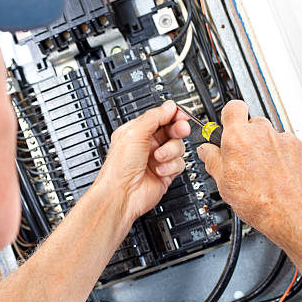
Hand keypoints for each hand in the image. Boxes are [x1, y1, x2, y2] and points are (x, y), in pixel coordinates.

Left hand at [92, 101, 190, 224]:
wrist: (122, 194)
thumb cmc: (119, 167)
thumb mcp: (134, 133)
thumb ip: (154, 117)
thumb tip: (169, 106)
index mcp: (137, 131)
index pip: (160, 117)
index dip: (172, 114)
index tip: (181, 114)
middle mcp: (148, 144)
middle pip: (173, 130)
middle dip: (178, 129)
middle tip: (181, 129)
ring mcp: (158, 159)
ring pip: (178, 146)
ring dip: (170, 151)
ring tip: (158, 158)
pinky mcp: (166, 173)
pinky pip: (180, 163)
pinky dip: (171, 166)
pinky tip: (160, 170)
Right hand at [196, 100, 301, 247]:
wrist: (291, 214)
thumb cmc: (258, 201)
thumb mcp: (223, 183)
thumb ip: (212, 159)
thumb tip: (206, 151)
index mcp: (238, 138)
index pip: (233, 107)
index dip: (230, 116)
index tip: (228, 126)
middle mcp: (262, 133)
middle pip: (252, 123)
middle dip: (247, 137)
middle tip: (244, 158)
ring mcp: (284, 139)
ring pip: (271, 136)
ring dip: (266, 148)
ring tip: (264, 172)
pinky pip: (289, 146)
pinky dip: (284, 157)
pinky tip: (279, 175)